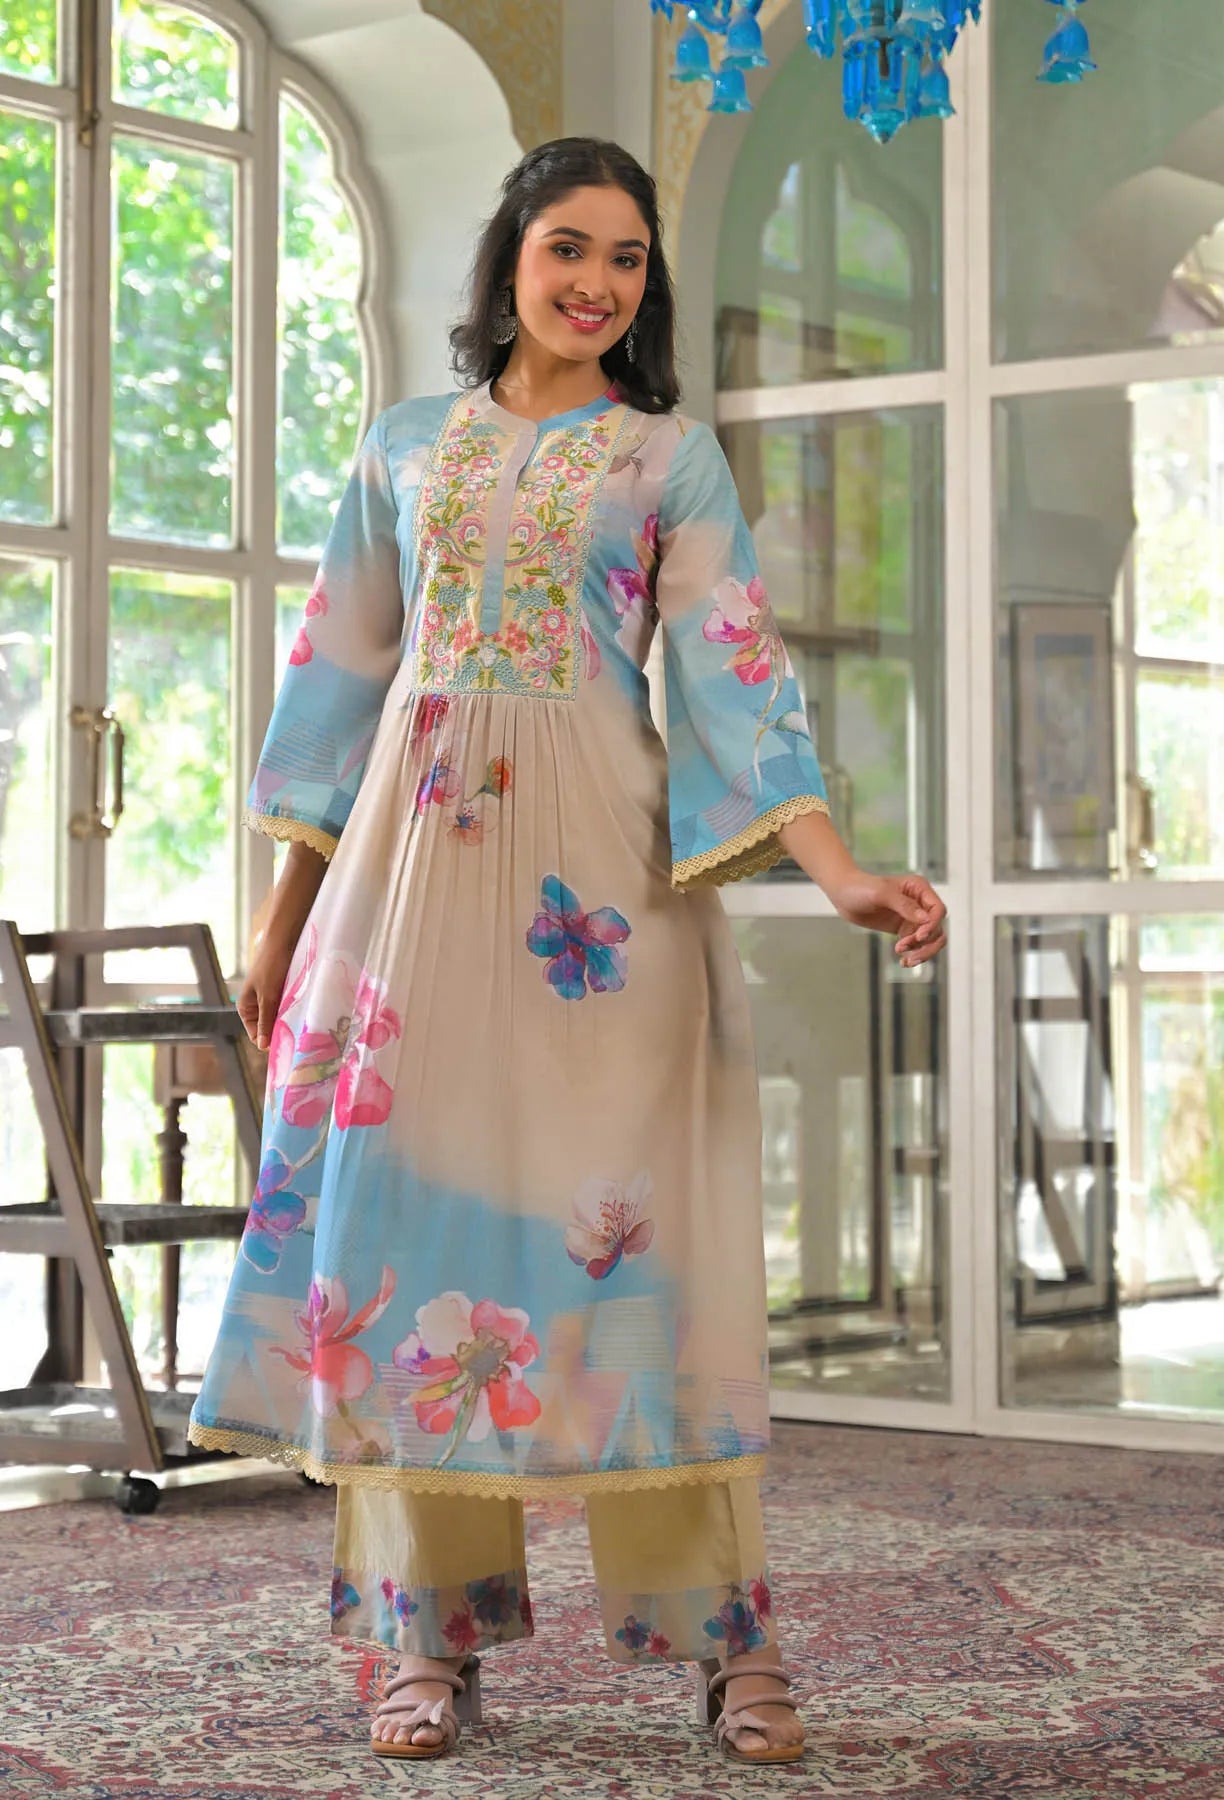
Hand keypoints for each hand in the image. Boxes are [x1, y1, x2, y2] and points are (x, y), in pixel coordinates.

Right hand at [236, 933, 297, 1051]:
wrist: (284, 939)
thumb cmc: (272, 966)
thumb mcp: (268, 996)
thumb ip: (265, 1021)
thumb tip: (262, 1046)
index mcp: (246, 1008)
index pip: (257, 1036)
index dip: (271, 1041)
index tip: (288, 1045)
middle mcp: (256, 1006)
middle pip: (269, 1028)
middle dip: (282, 1031)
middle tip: (298, 1036)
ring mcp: (270, 999)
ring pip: (280, 1019)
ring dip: (290, 1021)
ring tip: (303, 1025)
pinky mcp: (283, 992)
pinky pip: (288, 1008)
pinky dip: (295, 1011)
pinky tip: (305, 1014)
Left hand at [831, 872, 946, 967]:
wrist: (843, 895)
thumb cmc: (861, 888)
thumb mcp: (881, 894)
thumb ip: (904, 905)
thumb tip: (925, 919)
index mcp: (919, 888)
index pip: (938, 910)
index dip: (932, 925)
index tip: (918, 937)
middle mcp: (920, 903)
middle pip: (937, 928)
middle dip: (927, 944)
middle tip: (908, 952)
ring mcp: (913, 917)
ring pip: (931, 939)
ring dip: (922, 952)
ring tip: (905, 960)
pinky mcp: (905, 929)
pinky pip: (918, 945)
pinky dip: (914, 954)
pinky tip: (903, 961)